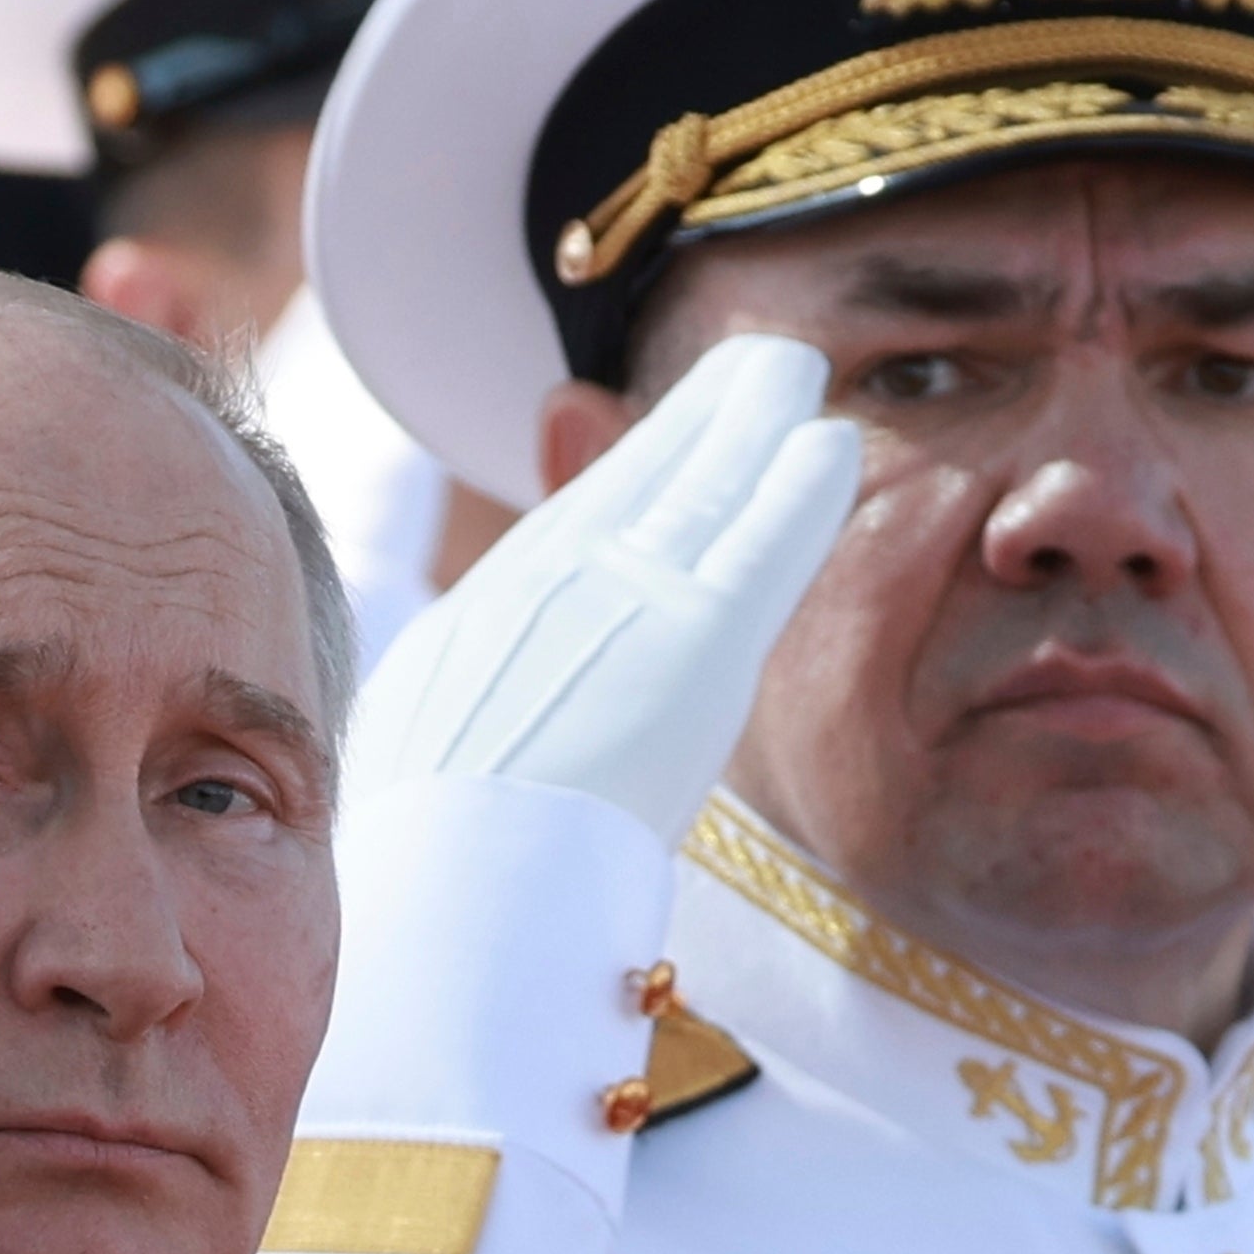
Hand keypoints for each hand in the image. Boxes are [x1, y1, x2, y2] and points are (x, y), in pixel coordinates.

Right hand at [341, 332, 859, 843]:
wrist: (444, 886)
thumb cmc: (423, 866)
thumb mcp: (420, 752)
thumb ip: (465, 698)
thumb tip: (438, 709)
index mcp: (491, 614)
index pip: (583, 519)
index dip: (641, 463)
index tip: (677, 427)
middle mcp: (555, 581)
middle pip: (645, 475)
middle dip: (703, 416)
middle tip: (753, 367)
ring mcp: (627, 601)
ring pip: (707, 484)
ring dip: (755, 419)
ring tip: (794, 371)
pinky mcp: (698, 637)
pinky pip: (764, 540)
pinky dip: (800, 489)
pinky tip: (832, 446)